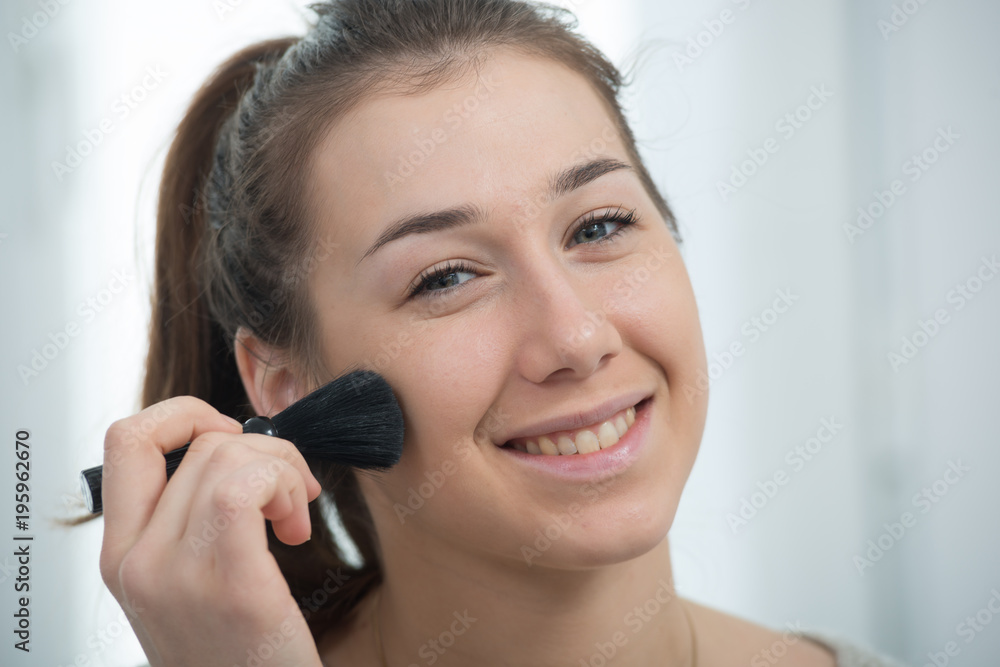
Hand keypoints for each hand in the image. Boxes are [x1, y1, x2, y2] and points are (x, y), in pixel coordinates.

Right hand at [98, 396, 324, 666]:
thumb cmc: (236, 652)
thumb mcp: (187, 585)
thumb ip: (188, 521)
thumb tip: (231, 449)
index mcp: (122, 557)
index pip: (126, 441)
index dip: (184, 416)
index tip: (231, 435)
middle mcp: (136, 563)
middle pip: (194, 441)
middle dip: (257, 444)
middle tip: (285, 486)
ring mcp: (176, 575)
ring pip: (228, 455)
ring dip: (283, 468)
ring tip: (294, 516)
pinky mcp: (231, 586)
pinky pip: (246, 487)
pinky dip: (283, 483)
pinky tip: (295, 523)